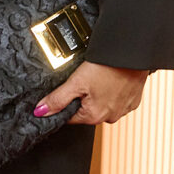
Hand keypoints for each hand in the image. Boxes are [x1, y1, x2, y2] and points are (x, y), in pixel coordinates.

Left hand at [33, 61, 149, 124]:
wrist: (131, 56)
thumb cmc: (106, 67)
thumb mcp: (76, 82)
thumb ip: (57, 99)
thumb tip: (40, 111)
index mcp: (94, 116)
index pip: (70, 116)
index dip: (64, 103)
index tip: (67, 89)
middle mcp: (109, 118)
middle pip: (86, 110)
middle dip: (82, 97)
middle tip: (85, 79)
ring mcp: (122, 110)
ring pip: (102, 105)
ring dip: (98, 94)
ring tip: (99, 77)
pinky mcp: (132, 102)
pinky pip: (117, 100)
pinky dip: (112, 91)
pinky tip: (110, 79)